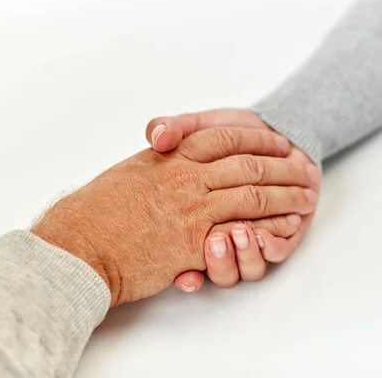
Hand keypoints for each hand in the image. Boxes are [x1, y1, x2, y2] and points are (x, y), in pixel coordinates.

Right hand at [31, 127, 315, 305]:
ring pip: (253, 196)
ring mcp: (193, 210)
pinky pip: (240, 231)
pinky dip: (269, 227)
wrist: (76, 244)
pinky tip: (285, 226)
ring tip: (306, 196)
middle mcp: (187, 178)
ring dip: (285, 195)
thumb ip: (154, 152)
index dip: (256, 137)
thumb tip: (165, 138)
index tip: (277, 140)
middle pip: (248, 164)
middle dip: (282, 166)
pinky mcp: (194, 243)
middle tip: (305, 168)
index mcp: (172, 157)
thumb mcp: (128, 169)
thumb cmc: (95, 211)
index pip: (224, 138)